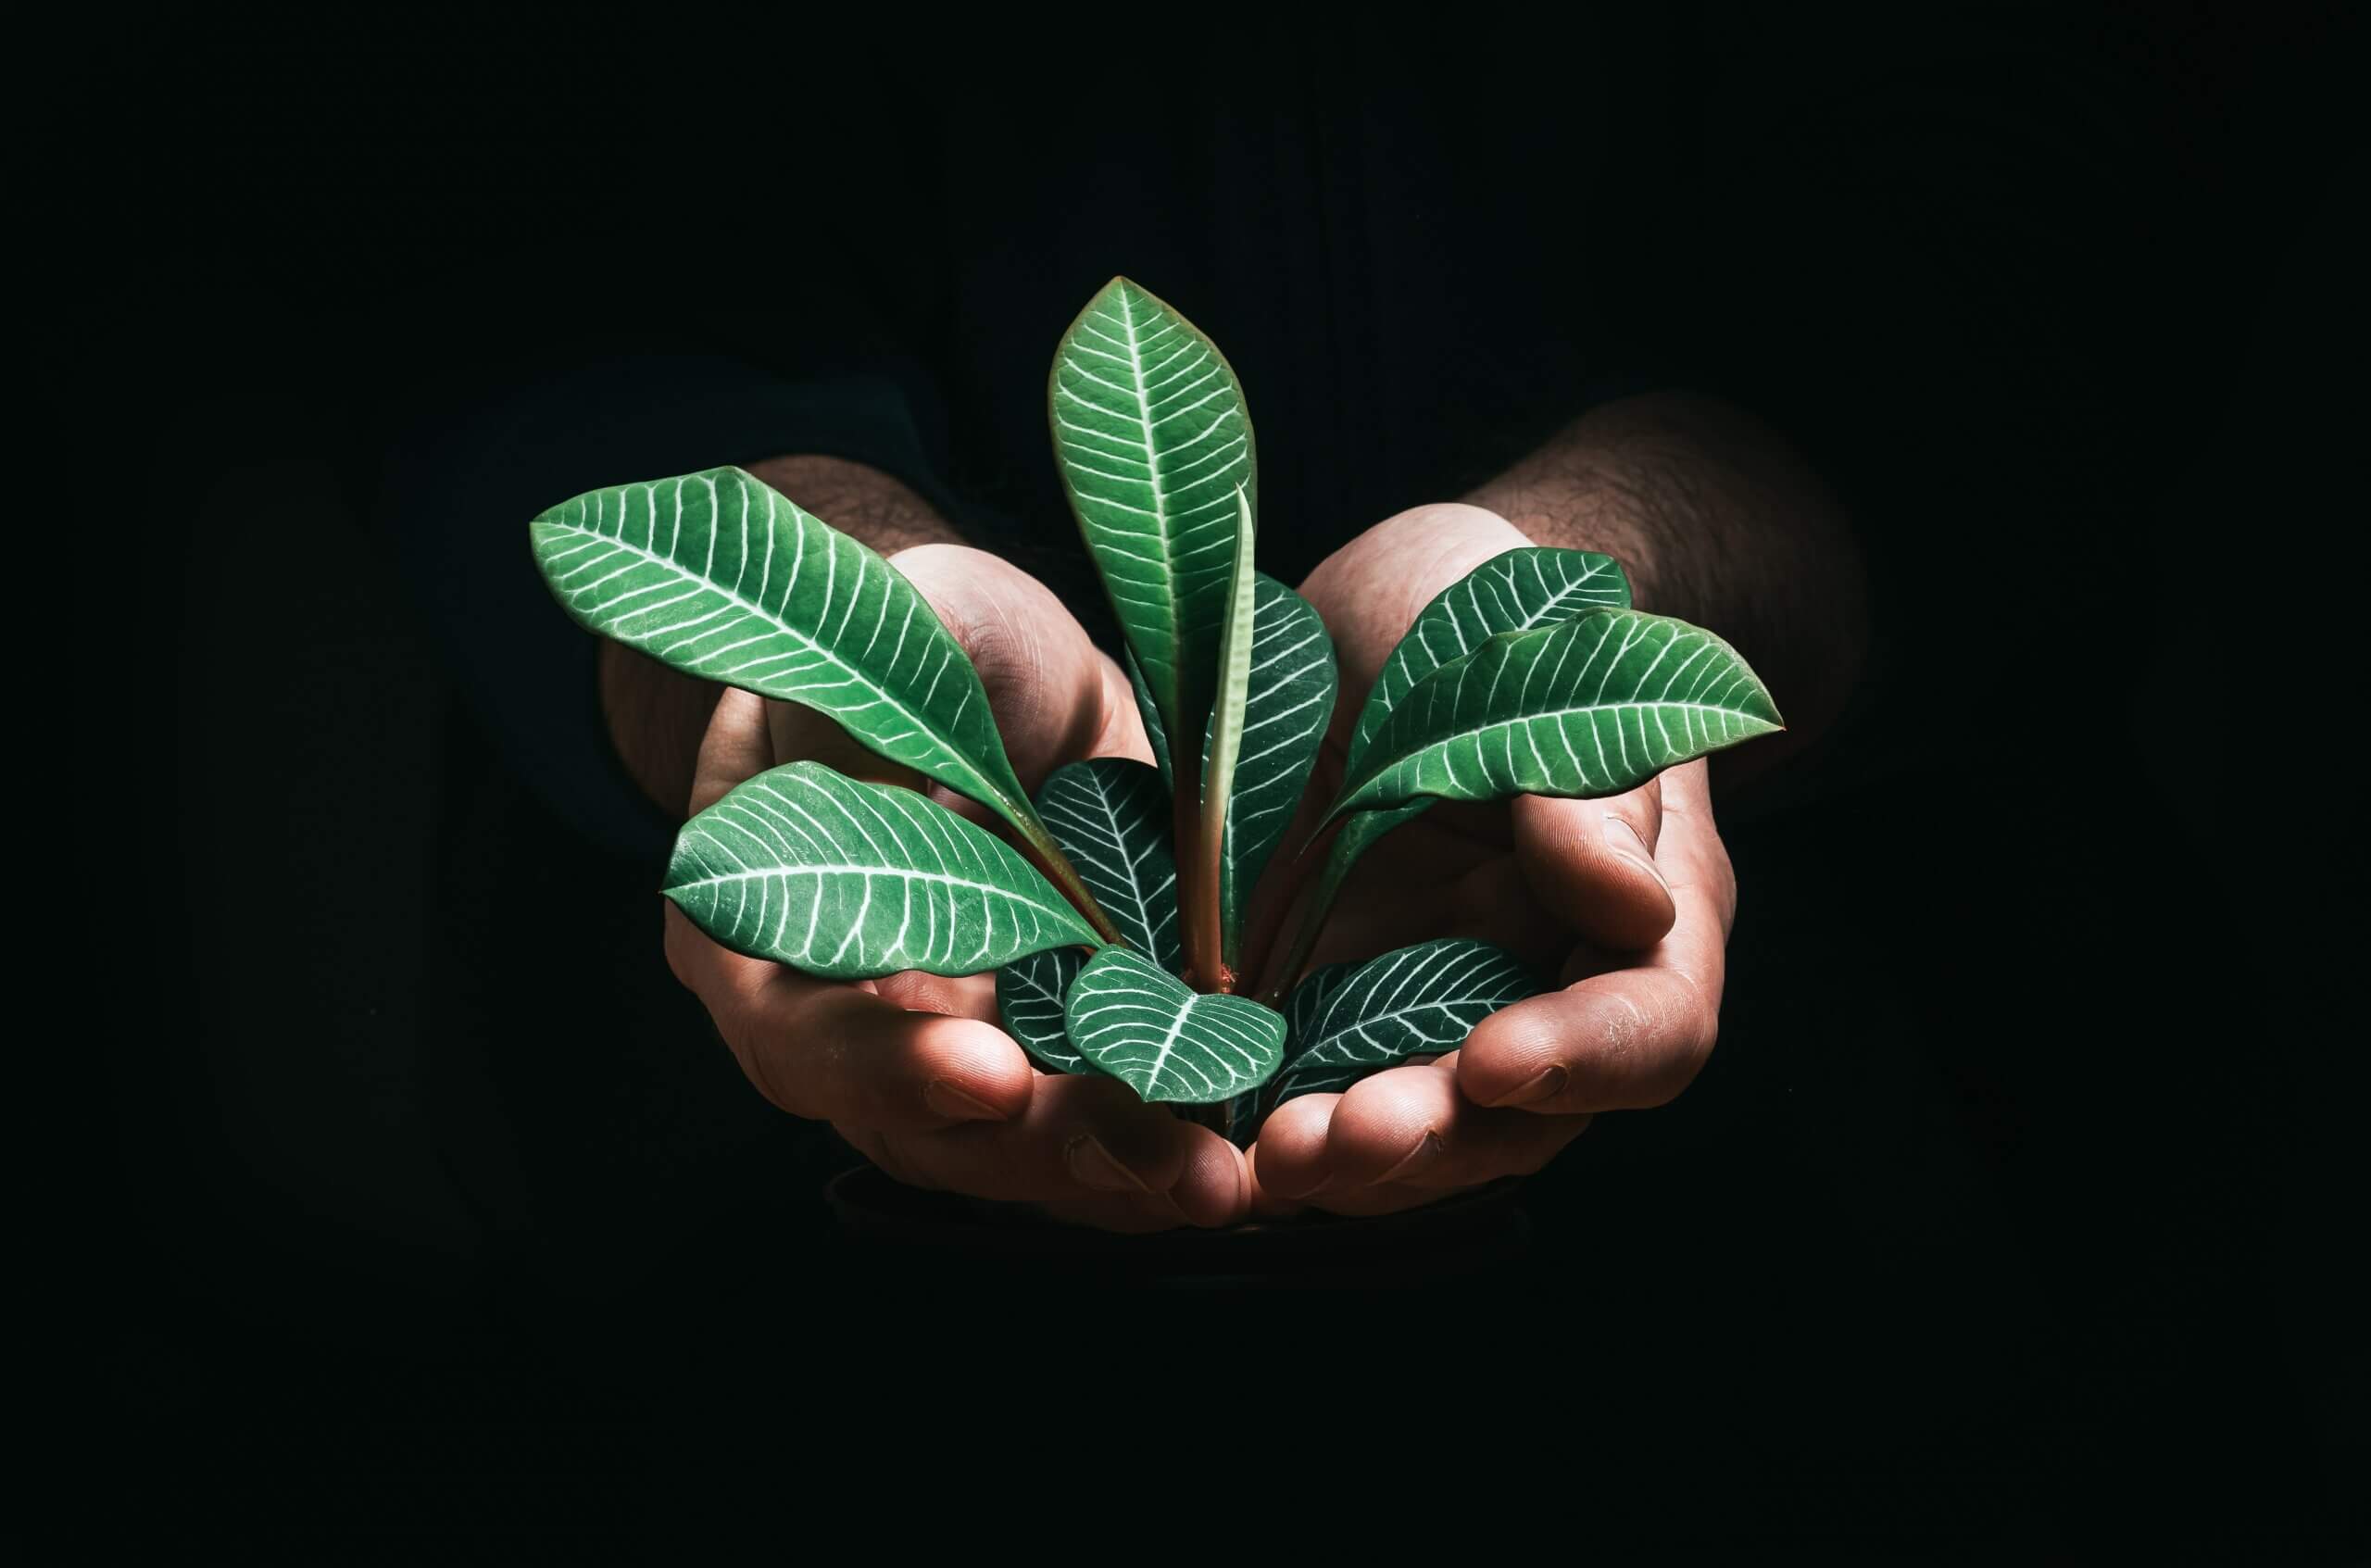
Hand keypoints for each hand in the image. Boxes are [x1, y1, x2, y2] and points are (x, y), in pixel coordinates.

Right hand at [660, 544, 1252, 1231]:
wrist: (1016, 680)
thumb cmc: (939, 632)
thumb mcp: (922, 617)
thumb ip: (903, 667)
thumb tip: (870, 739)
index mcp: (754, 925)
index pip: (797, 1026)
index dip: (885, 1062)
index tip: (991, 1071)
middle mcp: (836, 1025)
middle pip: (920, 1129)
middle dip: (1045, 1147)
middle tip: (1162, 1158)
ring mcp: (942, 1064)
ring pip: (1015, 1156)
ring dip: (1121, 1174)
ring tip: (1222, 1179)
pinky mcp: (1041, 1069)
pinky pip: (1092, 1139)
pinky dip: (1165, 1151)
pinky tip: (1249, 1158)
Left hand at [1247, 506, 1735, 1216]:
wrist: (1368, 612)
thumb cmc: (1485, 607)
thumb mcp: (1534, 659)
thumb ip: (1586, 784)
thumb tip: (1637, 906)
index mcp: (1636, 912)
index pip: (1652, 1028)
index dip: (1580, 1060)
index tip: (1490, 1062)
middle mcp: (1539, 991)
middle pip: (1514, 1121)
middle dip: (1426, 1139)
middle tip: (1332, 1141)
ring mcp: (1420, 1014)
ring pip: (1402, 1133)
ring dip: (1334, 1160)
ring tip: (1253, 1159)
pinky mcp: (1313, 1013)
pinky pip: (1289, 1094)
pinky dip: (1244, 1125)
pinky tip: (1182, 1132)